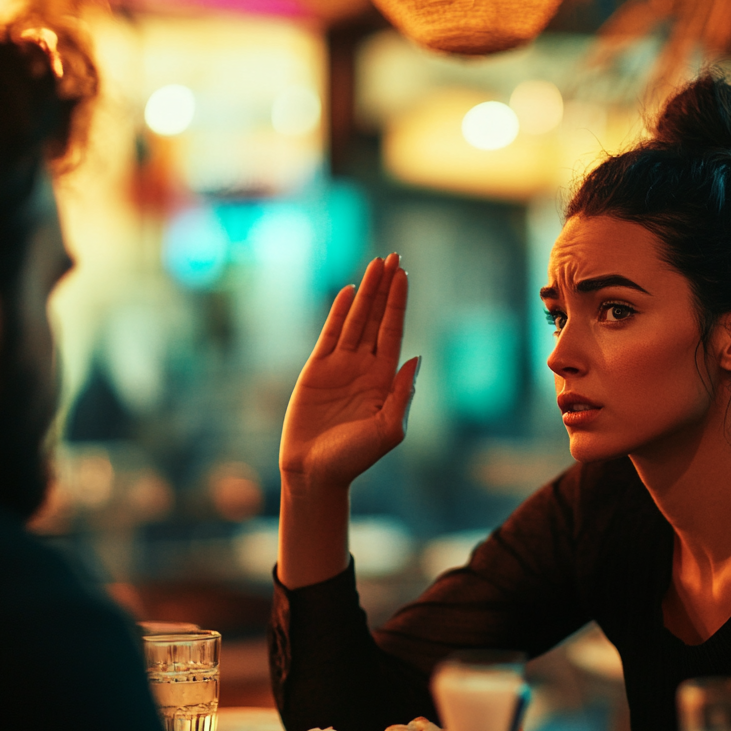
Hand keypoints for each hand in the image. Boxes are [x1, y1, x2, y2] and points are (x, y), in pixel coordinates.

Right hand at [279, 253, 418, 489]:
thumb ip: (402, 396)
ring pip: (355, 320)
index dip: (398, 303)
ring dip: (366, 292)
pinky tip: (348, 292)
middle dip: (386, 288)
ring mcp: (340, 366)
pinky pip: (329, 334)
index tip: (404, 274)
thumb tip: (415, 359)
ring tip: (375, 264)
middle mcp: (365, 367)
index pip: (393, 331)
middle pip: (377, 318)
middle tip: (393, 256)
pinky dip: (338, 313)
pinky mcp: (316, 370)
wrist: (315, 474)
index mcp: (384, 379)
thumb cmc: (354, 460)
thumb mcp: (388, 432)